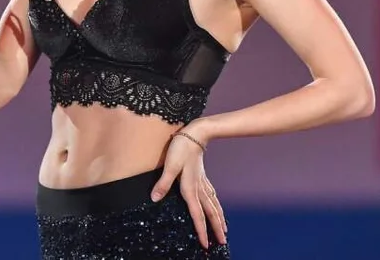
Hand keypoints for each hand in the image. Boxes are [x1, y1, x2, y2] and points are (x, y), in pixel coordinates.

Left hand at [150, 124, 226, 249]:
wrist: (195, 134)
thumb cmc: (180, 148)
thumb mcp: (169, 165)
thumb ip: (163, 183)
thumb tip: (154, 199)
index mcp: (190, 188)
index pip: (197, 214)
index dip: (201, 230)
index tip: (206, 244)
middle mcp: (199, 188)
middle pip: (210, 213)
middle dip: (216, 229)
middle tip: (222, 243)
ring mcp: (203, 182)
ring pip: (214, 205)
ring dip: (219, 218)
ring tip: (224, 230)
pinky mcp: (203, 176)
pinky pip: (212, 196)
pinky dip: (217, 205)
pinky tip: (217, 206)